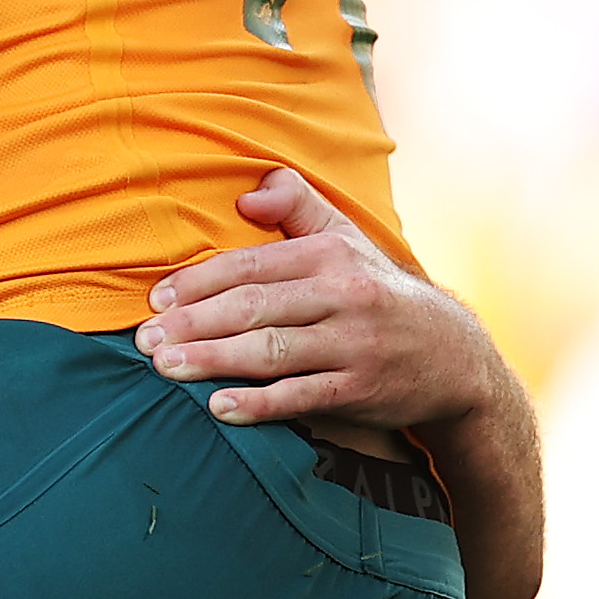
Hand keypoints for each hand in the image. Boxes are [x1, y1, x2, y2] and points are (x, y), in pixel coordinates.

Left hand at [136, 169, 509, 430]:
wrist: (454, 355)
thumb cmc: (379, 291)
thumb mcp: (347, 238)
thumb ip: (297, 207)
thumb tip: (247, 192)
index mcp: (331, 255)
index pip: (251, 265)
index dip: (199, 282)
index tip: (155, 300)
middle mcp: (344, 295)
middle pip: (254, 308)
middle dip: (194, 324)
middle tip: (145, 340)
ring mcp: (354, 345)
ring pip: (273, 351)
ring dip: (214, 360)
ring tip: (166, 368)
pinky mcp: (362, 389)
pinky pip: (303, 396)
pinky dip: (260, 403)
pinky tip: (219, 407)